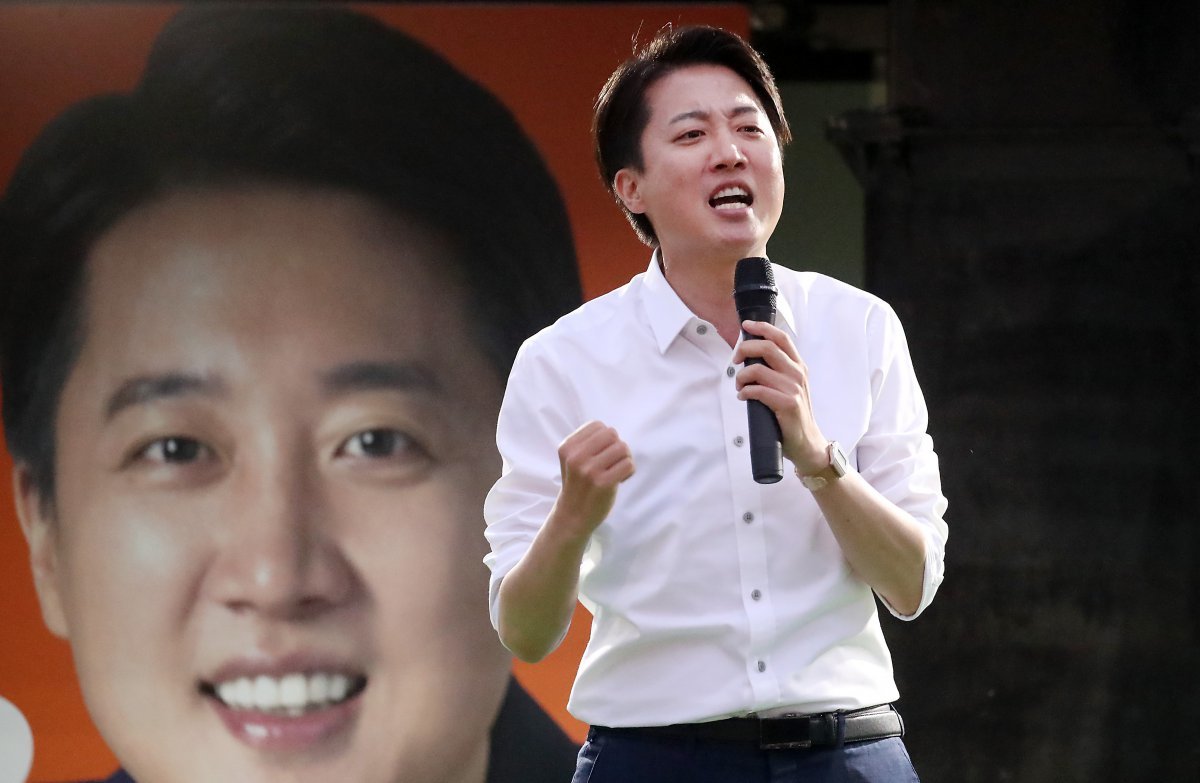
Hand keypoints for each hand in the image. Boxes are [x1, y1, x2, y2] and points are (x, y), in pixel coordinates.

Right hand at [551, 420, 634, 539]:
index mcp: (567, 447)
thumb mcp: (572, 458)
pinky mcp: (603, 483)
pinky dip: (629, 471)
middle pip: (612, 434)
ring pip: (622, 448)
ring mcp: (589, 470)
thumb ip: (587, 442)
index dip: (605, 438)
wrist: (573, 515)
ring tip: (617, 470)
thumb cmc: (578, 484)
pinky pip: (629, 465)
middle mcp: (576, 457)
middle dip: (617, 446)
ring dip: (625, 459)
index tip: (601, 453)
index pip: (598, 425)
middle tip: (613, 461)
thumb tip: (612, 433)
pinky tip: (620, 480)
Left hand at [732, 320, 827, 474]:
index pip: (781, 338)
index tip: (746, 326)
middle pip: (767, 347)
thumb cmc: (793, 414)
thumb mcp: (789, 387)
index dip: (762, 328)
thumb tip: (750, 356)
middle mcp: (798, 374)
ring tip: (739, 386)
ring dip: (741, 376)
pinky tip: (743, 396)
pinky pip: (758, 390)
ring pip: (758, 369)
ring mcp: (794, 389)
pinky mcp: (788, 404)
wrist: (807, 442)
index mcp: (798, 366)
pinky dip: (745, 392)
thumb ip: (776, 371)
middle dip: (745, 349)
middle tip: (735, 360)